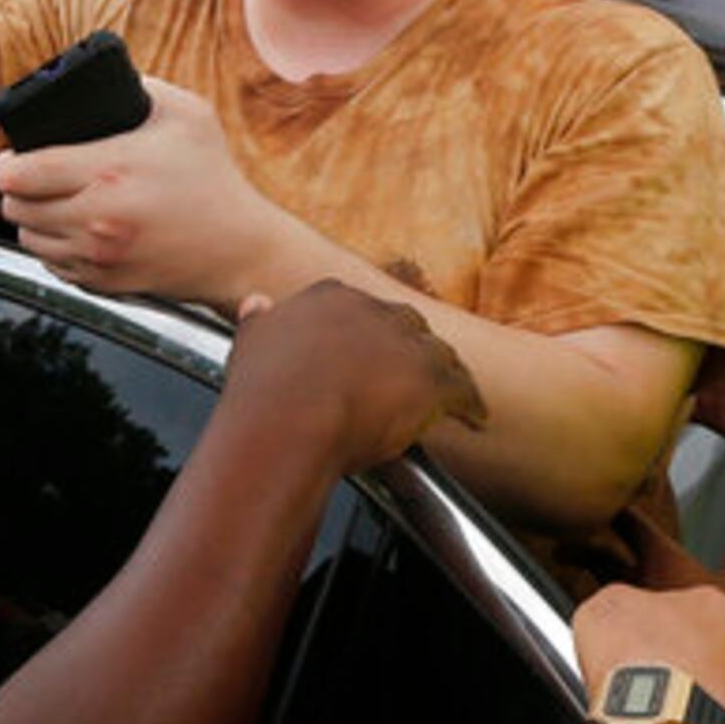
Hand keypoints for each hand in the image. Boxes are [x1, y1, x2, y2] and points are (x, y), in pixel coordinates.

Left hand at [0, 75, 296, 301]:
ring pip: (28, 239)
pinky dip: (55, 247)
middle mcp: (96, 219)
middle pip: (14, 207)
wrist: (239, 248)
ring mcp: (97, 256)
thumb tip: (104, 78)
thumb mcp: (188, 114)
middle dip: (18, 190)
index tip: (14, 156)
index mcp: (109, 172)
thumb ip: (143, 86)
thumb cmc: (213, 178)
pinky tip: (75, 229)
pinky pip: (51, 265)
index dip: (6, 164)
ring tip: (53, 201)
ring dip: (33, 219)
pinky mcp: (103, 283)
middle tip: (34, 176)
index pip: (19, 174)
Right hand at [224, 278, 486, 475]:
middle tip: (409, 375)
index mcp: (331, 298)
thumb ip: (258, 321)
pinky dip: (470, 405)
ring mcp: (406, 343)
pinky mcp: (431, 380)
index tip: (366, 351)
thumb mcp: (250, 344)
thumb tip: (256, 304)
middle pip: (406, 326)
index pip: (360, 309)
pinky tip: (475, 418)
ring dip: (446, 374)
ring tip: (452, 394)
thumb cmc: (265, 395)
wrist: (286, 425)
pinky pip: (462, 389)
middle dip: (410, 349)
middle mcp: (373, 311)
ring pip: (438, 354)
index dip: (367, 332)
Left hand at [570, 579, 724, 723]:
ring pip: (646, 622)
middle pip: (695, 624)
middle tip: (677, 700)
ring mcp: (661, 600)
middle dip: (685, 657)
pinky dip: (597, 647)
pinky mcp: (613, 605)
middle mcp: (713, 602)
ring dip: (642, 655)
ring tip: (639, 700)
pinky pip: (600, 621)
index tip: (718, 699)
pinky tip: (605, 684)